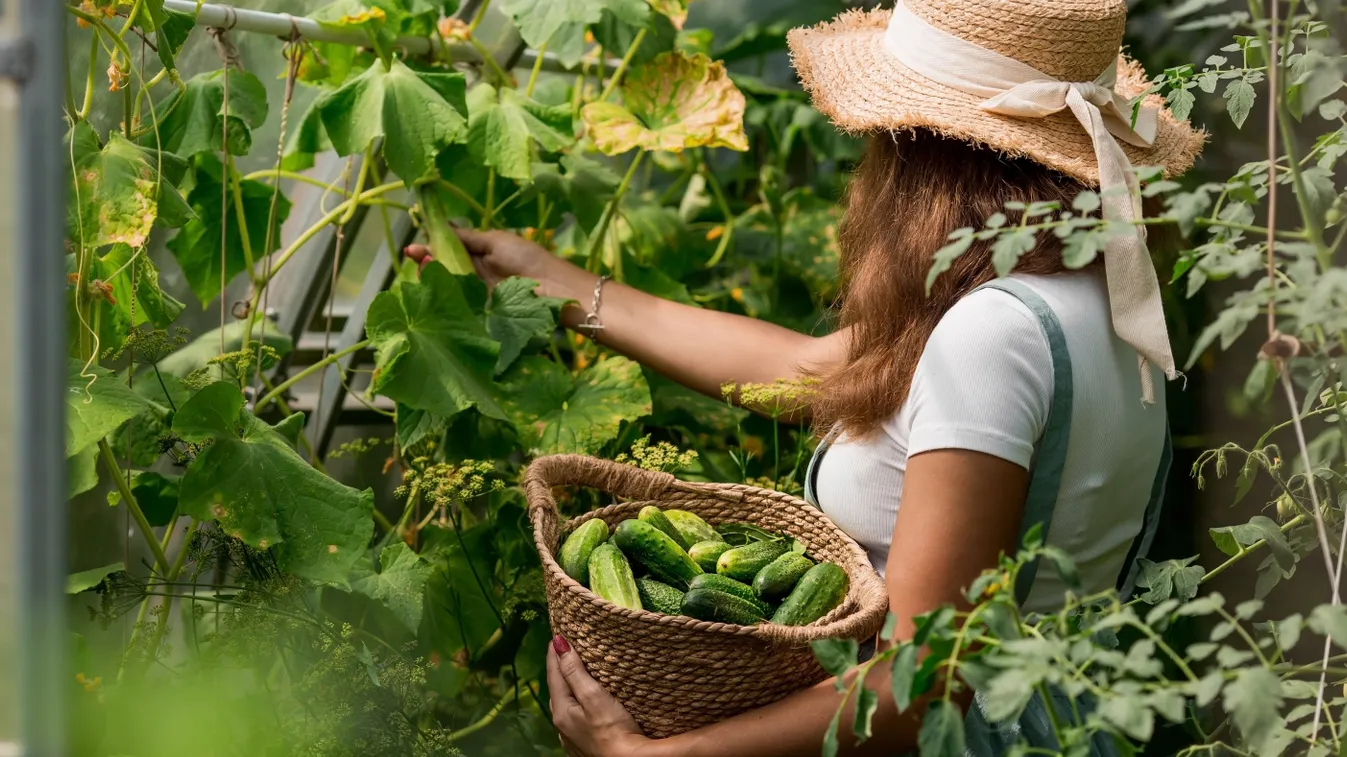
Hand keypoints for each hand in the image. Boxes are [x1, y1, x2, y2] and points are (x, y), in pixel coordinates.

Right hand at [404, 227, 557, 290]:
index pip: (450, 247)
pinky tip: (431, 285)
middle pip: (445, 265)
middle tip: (413, 256)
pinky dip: (443, 293)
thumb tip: (444, 229)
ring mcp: (476, 289)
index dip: (432, 246)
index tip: (413, 246)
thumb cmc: (525, 258)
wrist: (549, 287)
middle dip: (427, 260)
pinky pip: (457, 299)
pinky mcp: (478, 307)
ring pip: (448, 282)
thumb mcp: (495, 241)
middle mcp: (475, 270)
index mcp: (481, 251)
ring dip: (431, 274)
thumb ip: (468, 238)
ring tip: (421, 267)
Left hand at [547, 635, 654, 756]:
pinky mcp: (585, 744)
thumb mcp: (593, 696)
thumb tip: (558, 643)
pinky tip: (584, 702)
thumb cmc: (612, 730)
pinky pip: (576, 716)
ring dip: (569, 685)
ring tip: (576, 670)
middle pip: (557, 689)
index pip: (554, 674)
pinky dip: (577, 701)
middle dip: (560, 667)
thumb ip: (574, 671)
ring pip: (566, 703)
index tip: (557, 632)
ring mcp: (572, 736)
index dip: (555, 652)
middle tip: (566, 648)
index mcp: (561, 711)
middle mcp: (562, 724)